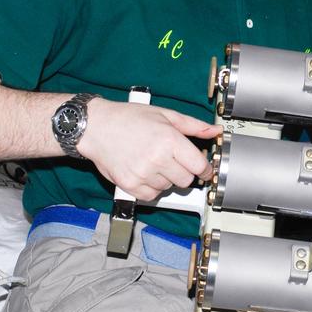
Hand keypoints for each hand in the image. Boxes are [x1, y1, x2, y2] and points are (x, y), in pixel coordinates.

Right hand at [76, 99, 220, 201]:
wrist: (96, 127)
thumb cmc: (128, 118)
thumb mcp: (164, 115)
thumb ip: (193, 125)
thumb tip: (215, 131)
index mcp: (169, 139)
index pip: (199, 165)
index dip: (205, 169)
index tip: (203, 169)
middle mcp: (157, 158)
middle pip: (186, 180)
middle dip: (183, 172)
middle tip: (172, 160)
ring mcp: (142, 173)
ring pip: (169, 188)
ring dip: (166, 178)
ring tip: (153, 161)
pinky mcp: (129, 185)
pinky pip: (152, 196)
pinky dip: (151, 187)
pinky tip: (145, 172)